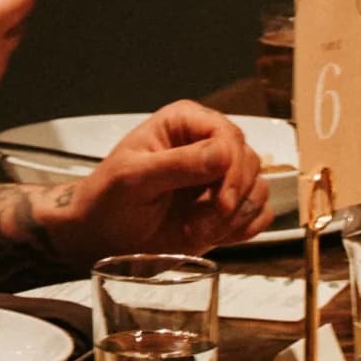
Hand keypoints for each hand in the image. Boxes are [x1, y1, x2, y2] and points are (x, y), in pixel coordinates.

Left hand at [36, 100, 270, 261]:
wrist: (102, 237)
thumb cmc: (108, 201)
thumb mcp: (134, 179)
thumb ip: (177, 164)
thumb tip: (224, 153)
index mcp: (184, 123)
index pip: (230, 136)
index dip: (232, 168)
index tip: (220, 200)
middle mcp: (206, 145)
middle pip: (250, 161)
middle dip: (232, 197)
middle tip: (203, 222)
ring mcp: (218, 178)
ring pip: (257, 189)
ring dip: (234, 217)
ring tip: (197, 230)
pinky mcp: (225, 209)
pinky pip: (257, 213)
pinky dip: (243, 229)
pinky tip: (214, 235)